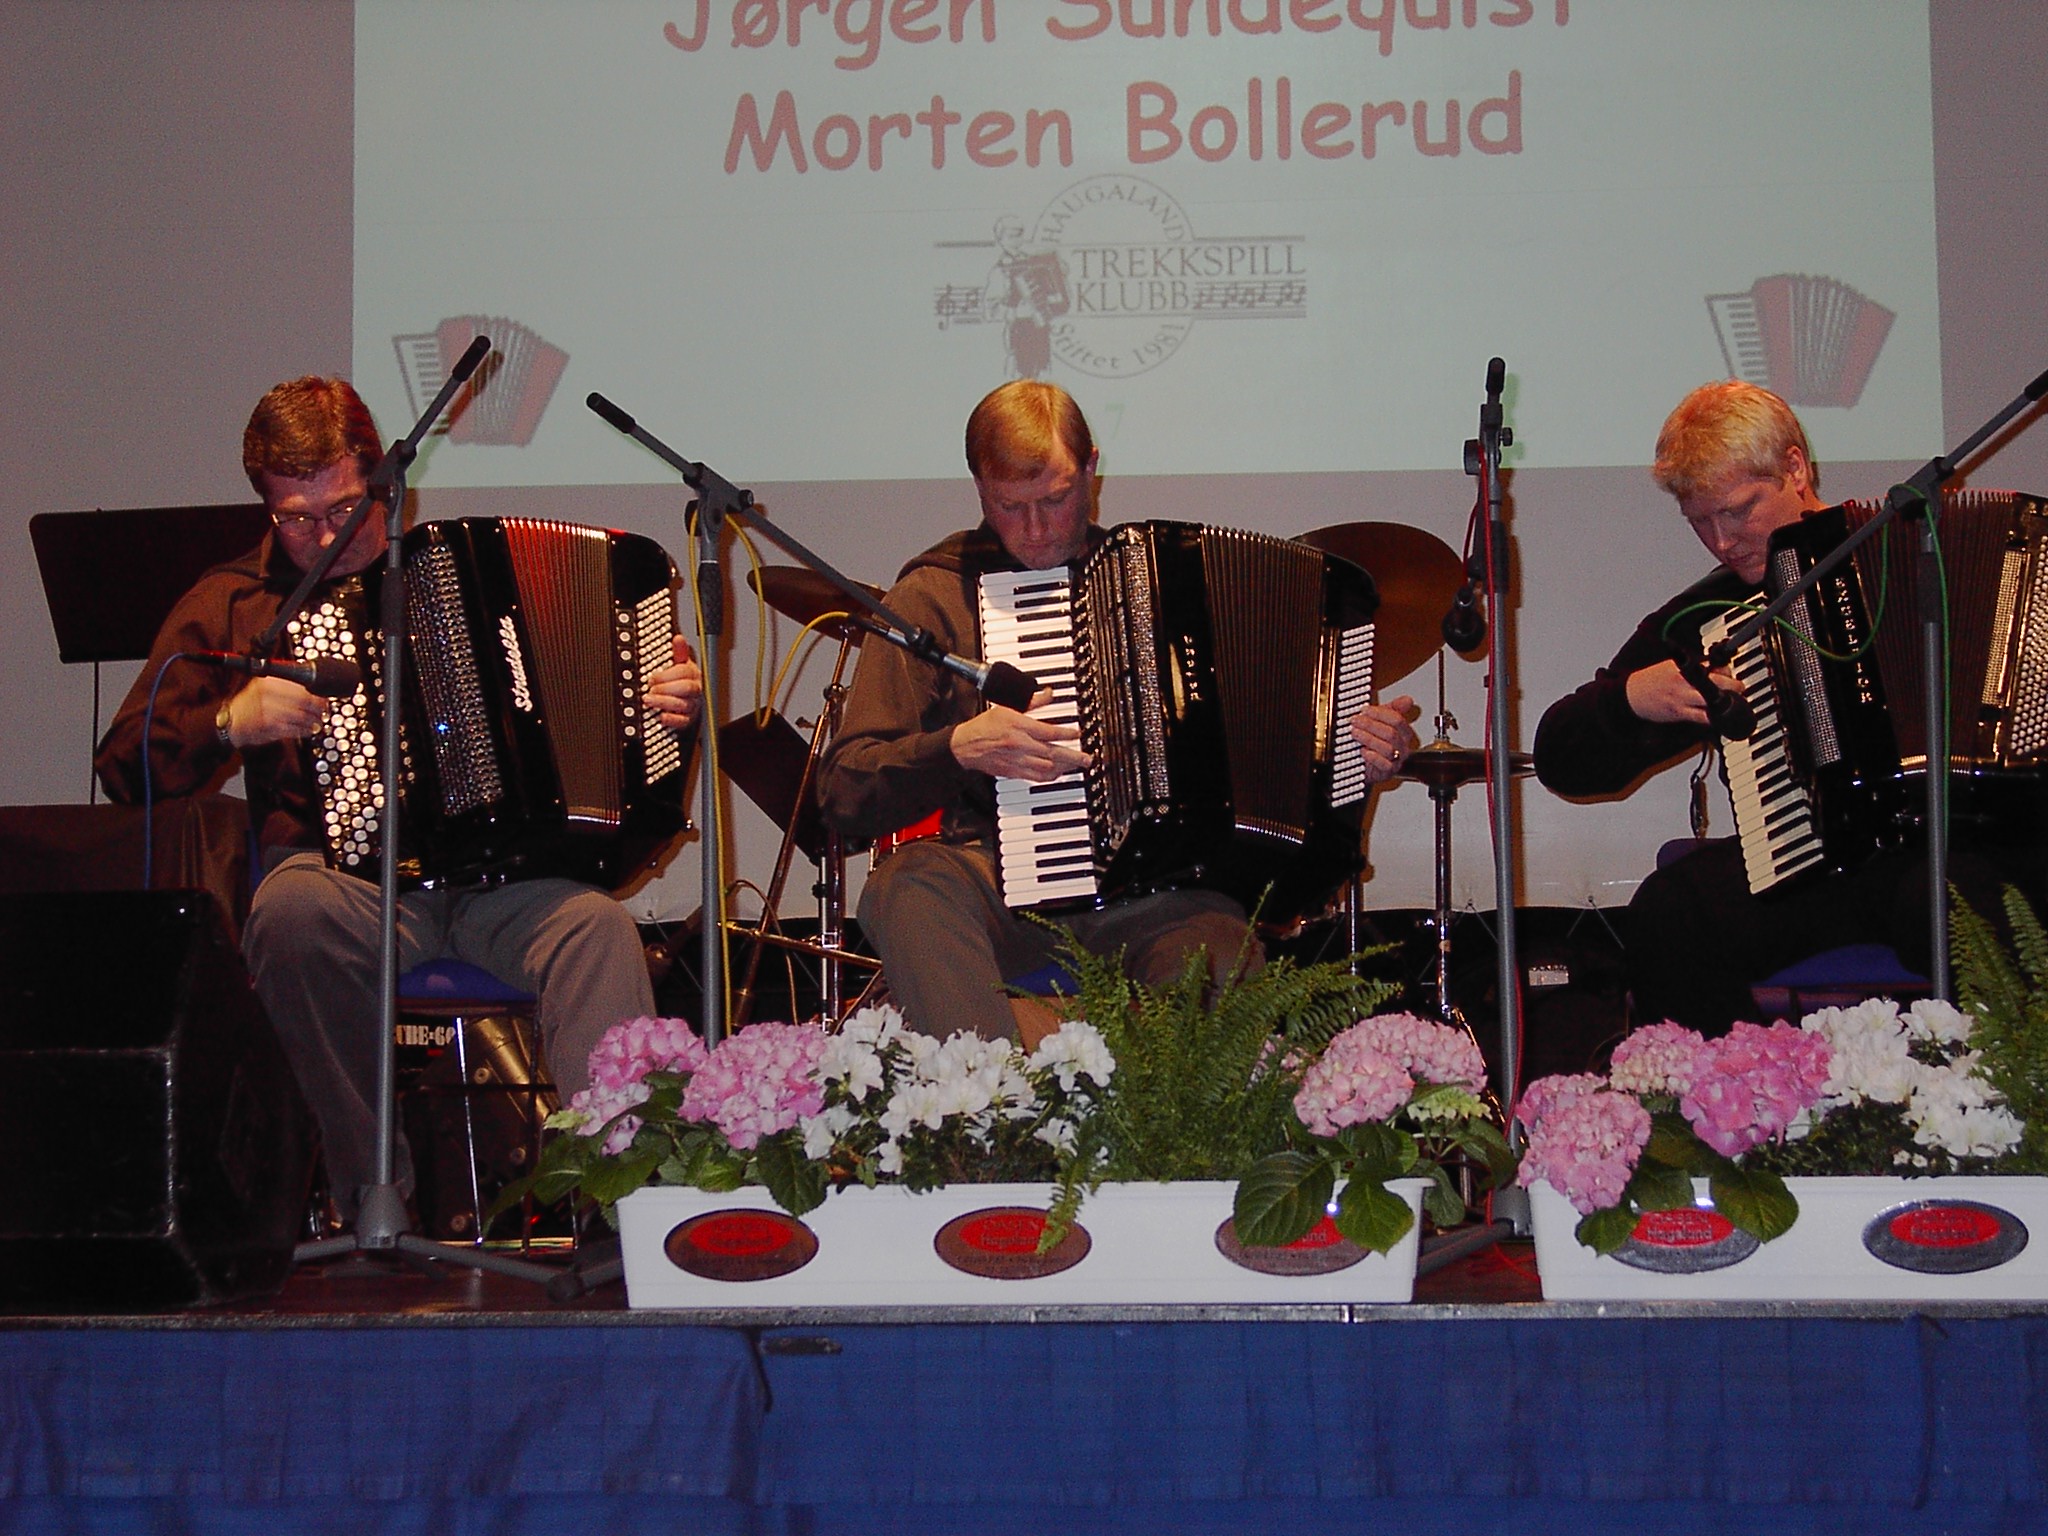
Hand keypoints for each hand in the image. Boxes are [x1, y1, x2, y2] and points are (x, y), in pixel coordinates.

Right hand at [223, 677, 325, 748]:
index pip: (302, 686)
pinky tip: (308, 730)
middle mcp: (268, 695)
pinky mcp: (269, 728)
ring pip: (302, 716)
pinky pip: (295, 729)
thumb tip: (314, 689)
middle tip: (323, 712)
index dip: (317, 694)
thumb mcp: (263, 686)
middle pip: (305, 701)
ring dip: (313, 721)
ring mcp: (268, 711)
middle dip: (318, 708)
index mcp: (269, 681)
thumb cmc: (249, 704)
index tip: (324, 699)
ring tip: (317, 722)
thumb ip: (286, 685)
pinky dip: (305, 730)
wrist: (229, 722)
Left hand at [644, 635, 702, 729]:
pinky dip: (672, 720)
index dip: (666, 675)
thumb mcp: (681, 664)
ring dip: (664, 703)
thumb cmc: (683, 680)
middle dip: (666, 688)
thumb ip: (679, 653)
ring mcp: (693, 705)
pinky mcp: (689, 719)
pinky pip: (683, 721)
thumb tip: (678, 638)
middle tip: (650, 689)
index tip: (652, 677)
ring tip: (649, 701)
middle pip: (686, 688)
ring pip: (683, 705)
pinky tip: (661, 716)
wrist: (690, 699)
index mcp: (693, 674)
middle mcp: (696, 689)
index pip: (684, 672)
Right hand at [950, 687, 1088, 781]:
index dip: (1067, 733)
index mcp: (1019, 727)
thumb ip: (1032, 702)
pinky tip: (1059, 773)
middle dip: (1074, 756)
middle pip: (1053, 753)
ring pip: (1048, 768)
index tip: (1078, 734)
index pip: (1049, 732)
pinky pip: (1037, 777)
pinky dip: (1051, 776)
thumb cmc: (985, 726)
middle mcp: (1020, 745)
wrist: (966, 746)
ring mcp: (1018, 761)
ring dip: (1065, 767)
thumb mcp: (1008, 707)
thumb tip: (1049, 693)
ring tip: (1078, 765)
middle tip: (1087, 759)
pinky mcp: (1014, 772)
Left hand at [1348, 695, 1421, 783]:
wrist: (1365, 766)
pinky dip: (1373, 757)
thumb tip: (1407, 699)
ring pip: (1387, 748)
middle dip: (1371, 725)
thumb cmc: (1373, 743)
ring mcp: (1396, 760)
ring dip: (1368, 738)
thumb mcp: (1381, 723)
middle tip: (1355, 720)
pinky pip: (1384, 765)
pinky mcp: (1388, 772)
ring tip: (1355, 733)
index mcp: (1404, 732)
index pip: (1397, 720)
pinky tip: (1363, 751)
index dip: (1380, 713)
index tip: (1364, 710)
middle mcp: (1402, 746)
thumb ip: (1391, 710)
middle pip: (1391, 733)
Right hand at [1625, 659, 1739, 725]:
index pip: (1715, 666)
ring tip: (1733, 705)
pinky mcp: (1680, 713)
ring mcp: (1683, 698)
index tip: (1731, 674)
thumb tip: (1719, 669)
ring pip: (1714, 702)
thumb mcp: (1674, 665)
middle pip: (1720, 683)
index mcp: (1685, 666)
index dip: (1728, 671)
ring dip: (1728, 704)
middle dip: (1735, 687)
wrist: (1632, 695)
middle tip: (1740, 689)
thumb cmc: (1653, 679)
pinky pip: (1703, 718)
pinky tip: (1718, 718)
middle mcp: (1686, 682)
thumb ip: (1696, 666)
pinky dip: (1713, 718)